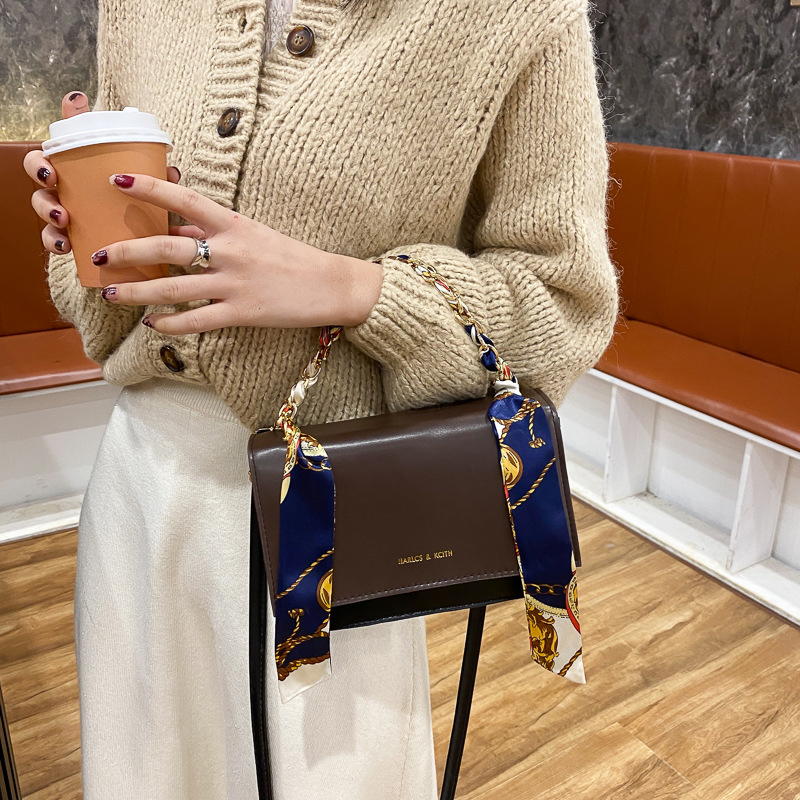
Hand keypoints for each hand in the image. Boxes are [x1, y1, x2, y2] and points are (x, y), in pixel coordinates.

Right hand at [24, 91, 182, 255]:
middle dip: (43, 194)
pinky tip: (65, 247)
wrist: (149, 234)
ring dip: (48, 217)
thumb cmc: (142, 198)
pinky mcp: (72, 235)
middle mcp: (68, 187)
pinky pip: (56, 240)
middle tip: (58, 205)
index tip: (51, 172)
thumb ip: (156, 176)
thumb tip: (171, 173)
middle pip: (42, 185)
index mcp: (80, 167)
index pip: (52, 156)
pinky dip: (56, 243)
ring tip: (62, 223)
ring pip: (46, 211)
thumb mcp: (148, 184)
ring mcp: (67, 211)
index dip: (41, 162)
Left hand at [95, 173, 383, 333]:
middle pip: (166, 247)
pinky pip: (197, 321)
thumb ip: (214, 230)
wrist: (330, 285)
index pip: (184, 199)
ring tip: (111, 293)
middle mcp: (230, 251)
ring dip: (136, 291)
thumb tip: (176, 226)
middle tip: (97, 256)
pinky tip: (152, 324)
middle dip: (126, 251)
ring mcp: (234, 284)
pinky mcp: (242, 313)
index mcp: (233, 224)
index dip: (148, 187)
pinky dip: (170, 324)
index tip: (116, 179)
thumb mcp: (254, 233)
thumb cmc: (292, 256)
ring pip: (173, 288)